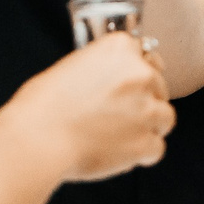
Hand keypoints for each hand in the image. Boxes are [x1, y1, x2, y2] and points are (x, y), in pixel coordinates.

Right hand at [0, 31, 174, 180]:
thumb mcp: (71, 67)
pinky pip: (157, 148)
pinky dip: (142, 154)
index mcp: (119, 48)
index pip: (144, 54)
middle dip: (144, 100)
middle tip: (120, 114)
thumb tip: (112, 83)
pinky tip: (120, 153)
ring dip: (149, 127)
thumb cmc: (43, 105)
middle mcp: (140, 74)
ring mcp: (146, 109)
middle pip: (159, 86)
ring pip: (165, 117)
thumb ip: (102, 69)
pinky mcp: (146, 142)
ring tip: (122, 136)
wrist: (38, 139)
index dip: (135, 73)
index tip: (127, 85)